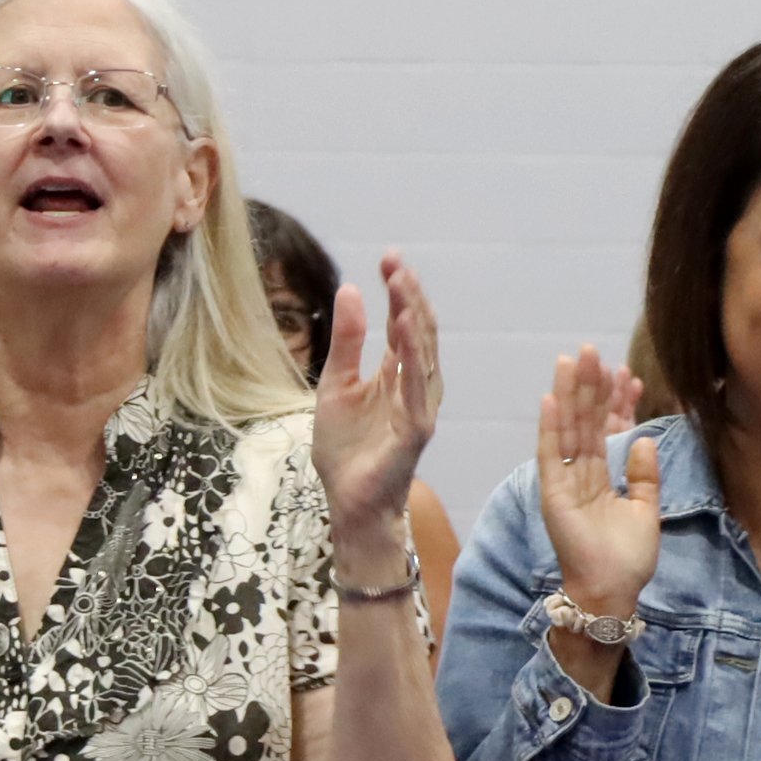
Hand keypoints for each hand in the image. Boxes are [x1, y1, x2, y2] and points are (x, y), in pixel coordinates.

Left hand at [310, 253, 441, 548]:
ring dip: (414, 318)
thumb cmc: (346, 450)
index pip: (405, 324)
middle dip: (409, 296)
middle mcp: (416, 386)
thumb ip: (346, 342)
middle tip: (396, 264)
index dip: (399, 291)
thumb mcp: (336, 385)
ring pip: (423, 354)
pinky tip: (406, 330)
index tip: (389, 259)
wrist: (347, 502)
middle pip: (420, 332)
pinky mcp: (415, 430)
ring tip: (402, 285)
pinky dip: (414, 357)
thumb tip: (349, 289)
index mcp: (397, 374)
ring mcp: (419, 407)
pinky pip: (417, 388)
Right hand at [536, 346, 662, 624]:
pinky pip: (551, 455)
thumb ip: (645, 474)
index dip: (612, 401)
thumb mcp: (647, 509)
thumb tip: (643, 438)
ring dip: (568, 395)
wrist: (612, 591)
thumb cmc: (628, 558)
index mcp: (603, 476)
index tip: (623, 372)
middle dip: (588, 386)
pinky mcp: (553, 493)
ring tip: (571, 361)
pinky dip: (550, 428)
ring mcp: (565, 482)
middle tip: (592, 350)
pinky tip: (551, 400)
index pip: (605, 429)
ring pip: (568, 429)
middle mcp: (581, 474)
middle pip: (584, 421)